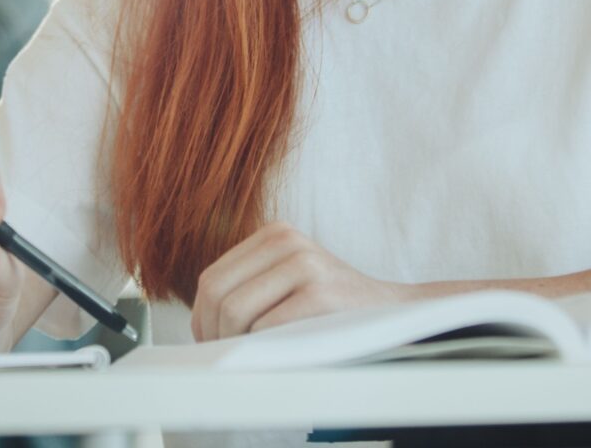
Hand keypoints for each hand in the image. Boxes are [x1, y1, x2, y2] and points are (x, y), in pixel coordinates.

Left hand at [191, 222, 412, 341]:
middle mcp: (286, 240)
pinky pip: (265, 327)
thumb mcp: (288, 279)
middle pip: (217, 292)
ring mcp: (305, 263)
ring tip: (249, 356)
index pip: (212, 278)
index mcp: (274, 233)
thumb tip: (200, 322)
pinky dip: (263, 347)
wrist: (390, 313)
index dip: (202, 317)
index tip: (211, 343)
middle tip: (225, 356)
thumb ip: (249, 287)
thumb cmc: (331, 307)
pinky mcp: (320, 292)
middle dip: (213, 332)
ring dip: (235, 342)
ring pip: (235, 310)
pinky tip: (275, 353)